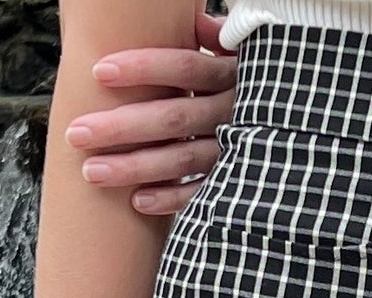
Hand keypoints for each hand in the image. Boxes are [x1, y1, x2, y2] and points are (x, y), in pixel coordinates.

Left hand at [64, 4, 236, 217]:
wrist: (295, 122)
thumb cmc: (247, 80)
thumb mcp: (239, 51)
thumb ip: (213, 35)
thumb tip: (194, 21)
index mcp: (230, 74)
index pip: (184, 67)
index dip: (143, 67)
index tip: (99, 71)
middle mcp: (233, 112)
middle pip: (173, 117)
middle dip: (121, 126)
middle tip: (76, 133)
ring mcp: (236, 150)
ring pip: (181, 160)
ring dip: (134, 167)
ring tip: (91, 172)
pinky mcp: (238, 183)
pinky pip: (202, 194)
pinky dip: (171, 199)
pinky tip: (137, 202)